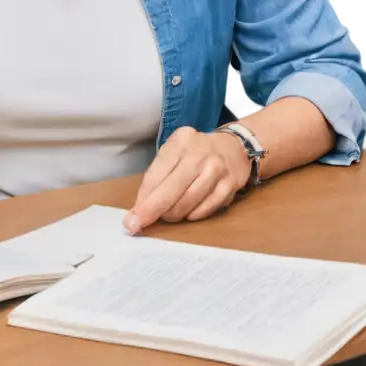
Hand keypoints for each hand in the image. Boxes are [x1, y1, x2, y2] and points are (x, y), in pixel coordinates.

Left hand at [124, 127, 251, 233]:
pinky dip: (193, 215)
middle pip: (171, 191)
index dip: (143, 200)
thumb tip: (140, 206)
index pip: (156, 174)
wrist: (233, 147)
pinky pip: (206, 209)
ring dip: (173, 214)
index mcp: (180, 141)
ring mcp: (217, 169)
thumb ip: (158, 174)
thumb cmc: (195, 152)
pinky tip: (188, 213)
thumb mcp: (174, 151)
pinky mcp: (230, 185)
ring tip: (169, 214)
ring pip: (188, 203)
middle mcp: (199, 153)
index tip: (132, 218)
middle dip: (153, 211)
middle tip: (140, 224)